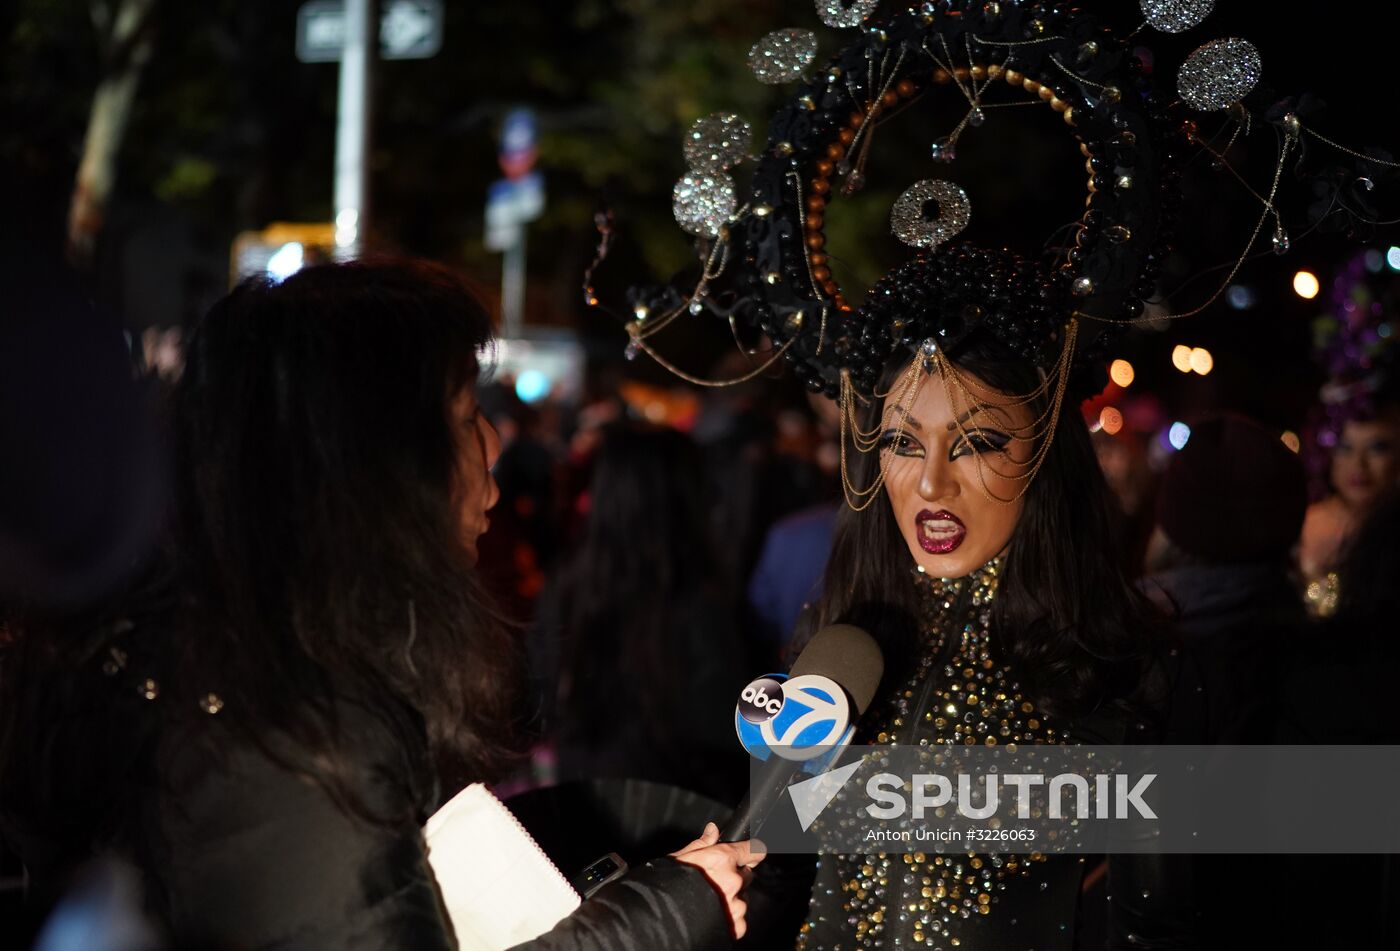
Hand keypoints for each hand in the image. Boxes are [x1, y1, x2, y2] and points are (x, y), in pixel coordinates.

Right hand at [670, 822, 765, 938]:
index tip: (751, 853)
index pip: (752, 850)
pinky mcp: (734, 925)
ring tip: (709, 902)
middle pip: (746, 876)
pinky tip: (713, 916)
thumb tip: (713, 830)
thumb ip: (702, 843)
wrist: (660, 914)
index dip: (751, 851)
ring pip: (742, 899)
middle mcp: (733, 880)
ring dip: (731, 900)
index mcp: (722, 859)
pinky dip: (730, 919)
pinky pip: (740, 920)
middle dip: (735, 877)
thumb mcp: (681, 857)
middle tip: (715, 883)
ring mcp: (735, 904)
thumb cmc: (666, 884)